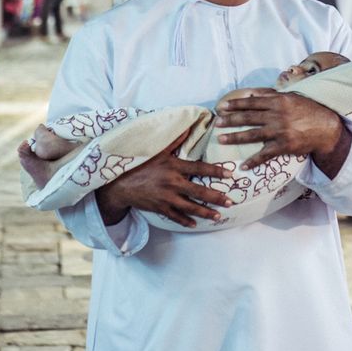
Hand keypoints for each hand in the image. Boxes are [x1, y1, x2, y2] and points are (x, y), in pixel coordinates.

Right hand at [95, 130, 233, 227]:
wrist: (121, 184)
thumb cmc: (141, 165)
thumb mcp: (158, 151)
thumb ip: (176, 140)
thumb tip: (190, 126)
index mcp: (174, 166)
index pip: (200, 169)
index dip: (216, 171)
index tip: (230, 174)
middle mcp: (172, 183)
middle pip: (199, 191)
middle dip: (217, 197)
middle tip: (231, 201)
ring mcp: (167, 197)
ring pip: (191, 207)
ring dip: (206, 213)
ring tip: (219, 216)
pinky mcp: (160, 208)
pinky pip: (176, 216)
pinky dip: (186, 220)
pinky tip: (195, 224)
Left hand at [214, 90, 345, 170]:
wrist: (326, 129)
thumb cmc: (308, 111)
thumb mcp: (291, 98)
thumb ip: (271, 95)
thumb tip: (252, 93)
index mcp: (278, 102)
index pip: (251, 102)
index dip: (235, 104)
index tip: (222, 106)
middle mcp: (277, 115)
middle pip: (248, 118)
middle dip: (230, 120)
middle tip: (217, 122)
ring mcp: (280, 131)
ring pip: (253, 135)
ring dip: (235, 138)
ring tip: (221, 139)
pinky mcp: (284, 146)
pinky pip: (265, 154)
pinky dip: (253, 161)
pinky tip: (243, 165)